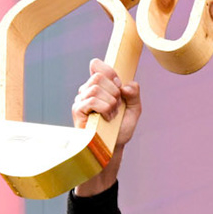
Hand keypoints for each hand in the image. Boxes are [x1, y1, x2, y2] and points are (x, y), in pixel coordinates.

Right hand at [71, 58, 139, 195]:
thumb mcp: (134, 110)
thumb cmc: (121, 128)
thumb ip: (134, 94)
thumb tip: (126, 86)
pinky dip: (104, 108)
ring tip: (113, 115)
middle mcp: (87, 90)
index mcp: (100, 86)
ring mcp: (81, 100)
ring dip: (110, 102)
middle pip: (98, 76)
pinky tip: (107, 118)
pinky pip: (90, 100)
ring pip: (94, 88)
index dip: (109, 71)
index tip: (119, 85)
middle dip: (114, 91)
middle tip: (118, 106)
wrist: (114, 147)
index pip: (97, 65)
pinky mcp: (78, 111)